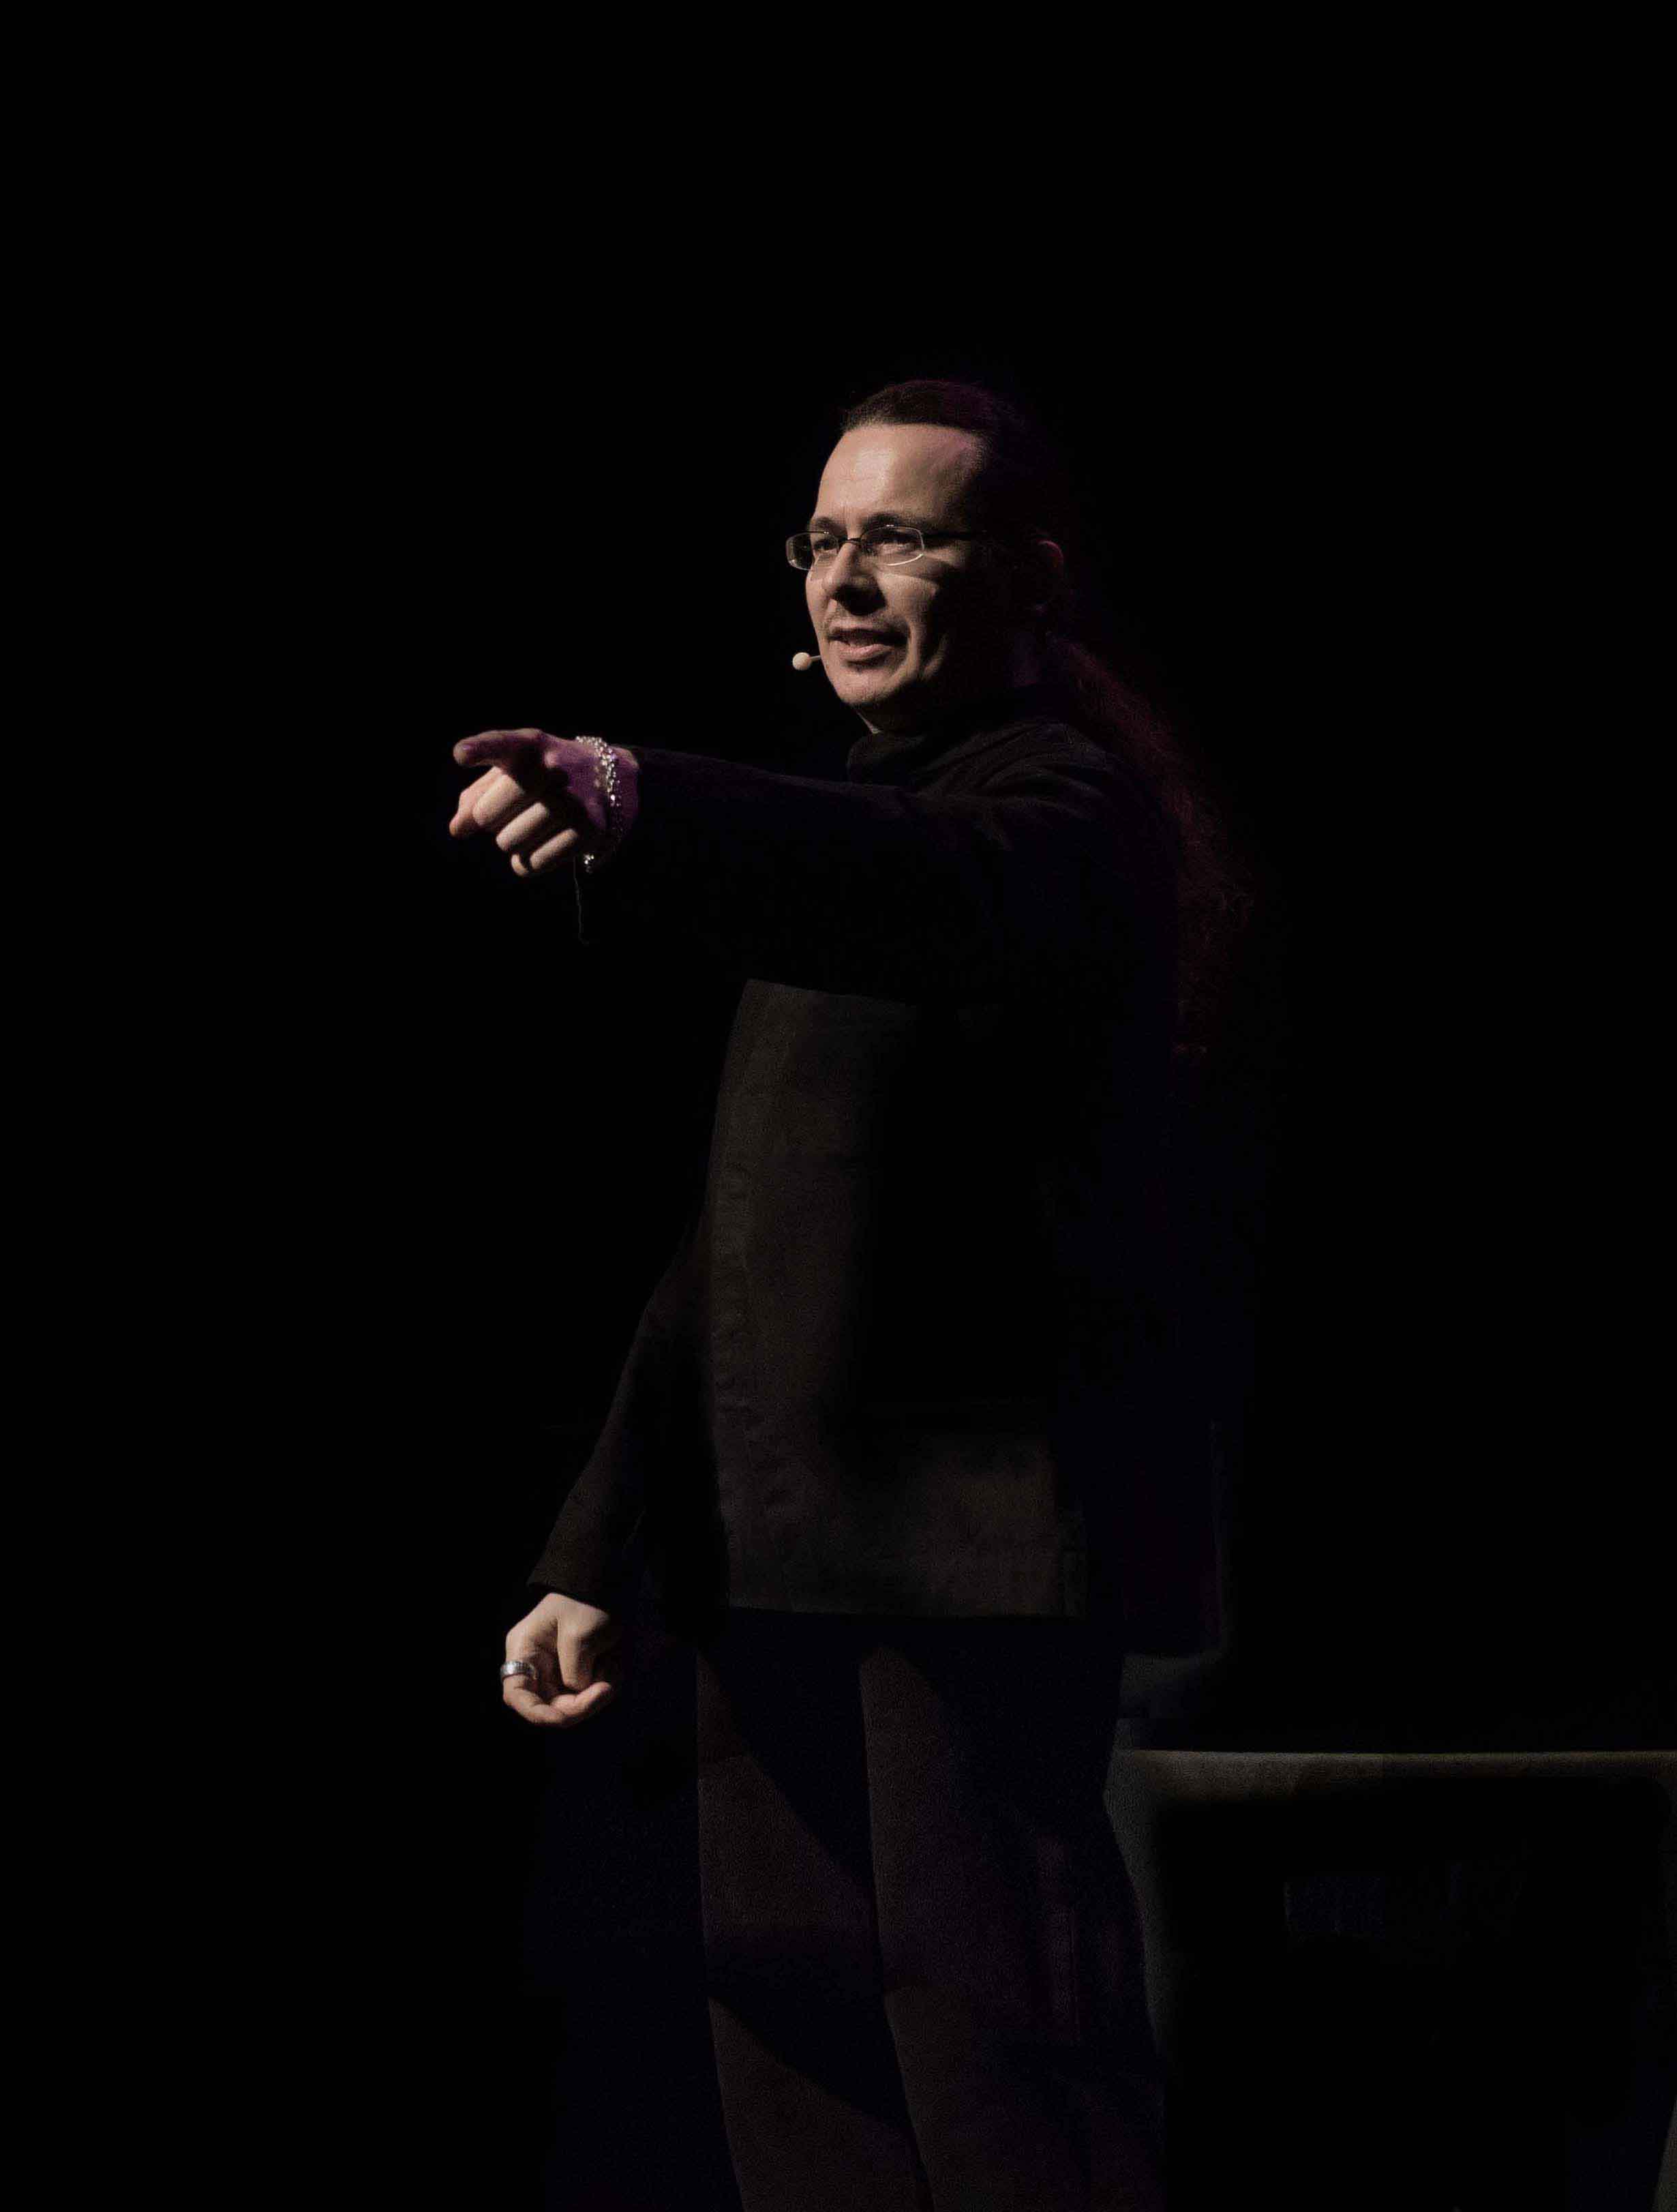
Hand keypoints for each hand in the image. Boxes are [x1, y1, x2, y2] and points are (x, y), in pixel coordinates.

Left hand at [450, 728, 637, 877]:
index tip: (462, 755)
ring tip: (535, 823)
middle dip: (491, 821)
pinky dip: (529, 861)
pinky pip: (532, 863)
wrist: (610, 778)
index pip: (501, 745)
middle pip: (487, 817)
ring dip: (512, 841)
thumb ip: (477, 795)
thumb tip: (458, 829)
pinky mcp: (588, 831)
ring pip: (509, 844)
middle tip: (517, 809)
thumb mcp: (512, 771)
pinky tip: (544, 842)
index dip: (479, 749)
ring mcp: (573, 801)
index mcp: (528, 746)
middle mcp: (553, 769)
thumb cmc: (543, 776)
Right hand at [502, 1590, 626, 1727]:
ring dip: (595, 1695)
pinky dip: (603, 1686)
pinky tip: (614, 1665)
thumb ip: (574, 1670)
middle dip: (579, 1704)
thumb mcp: (580, 1633)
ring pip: (571, 1703)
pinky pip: (587, 1693)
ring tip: (614, 1667)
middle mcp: (536, 1666)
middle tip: (607, 1689)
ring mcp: (556, 1671)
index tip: (565, 1717)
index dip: (537, 1714)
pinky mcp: (577, 1672)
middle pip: (549, 1705)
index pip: (517, 1695)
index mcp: (525, 1651)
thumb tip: (579, 1691)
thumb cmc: (586, 1601)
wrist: (606, 1584)